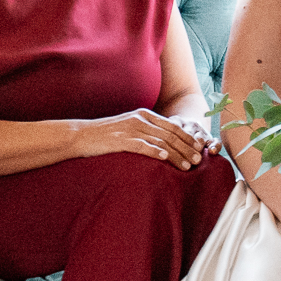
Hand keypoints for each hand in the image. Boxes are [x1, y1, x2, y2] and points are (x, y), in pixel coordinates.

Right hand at [74, 108, 216, 168]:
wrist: (81, 135)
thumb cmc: (106, 136)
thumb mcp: (129, 128)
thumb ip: (146, 132)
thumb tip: (165, 144)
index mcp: (144, 115)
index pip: (173, 126)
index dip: (188, 137)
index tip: (199, 148)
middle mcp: (140, 119)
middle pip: (170, 133)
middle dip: (187, 147)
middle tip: (198, 159)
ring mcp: (131, 129)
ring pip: (161, 141)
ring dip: (177, 154)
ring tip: (188, 165)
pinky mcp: (121, 140)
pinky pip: (143, 146)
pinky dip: (156, 152)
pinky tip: (166, 160)